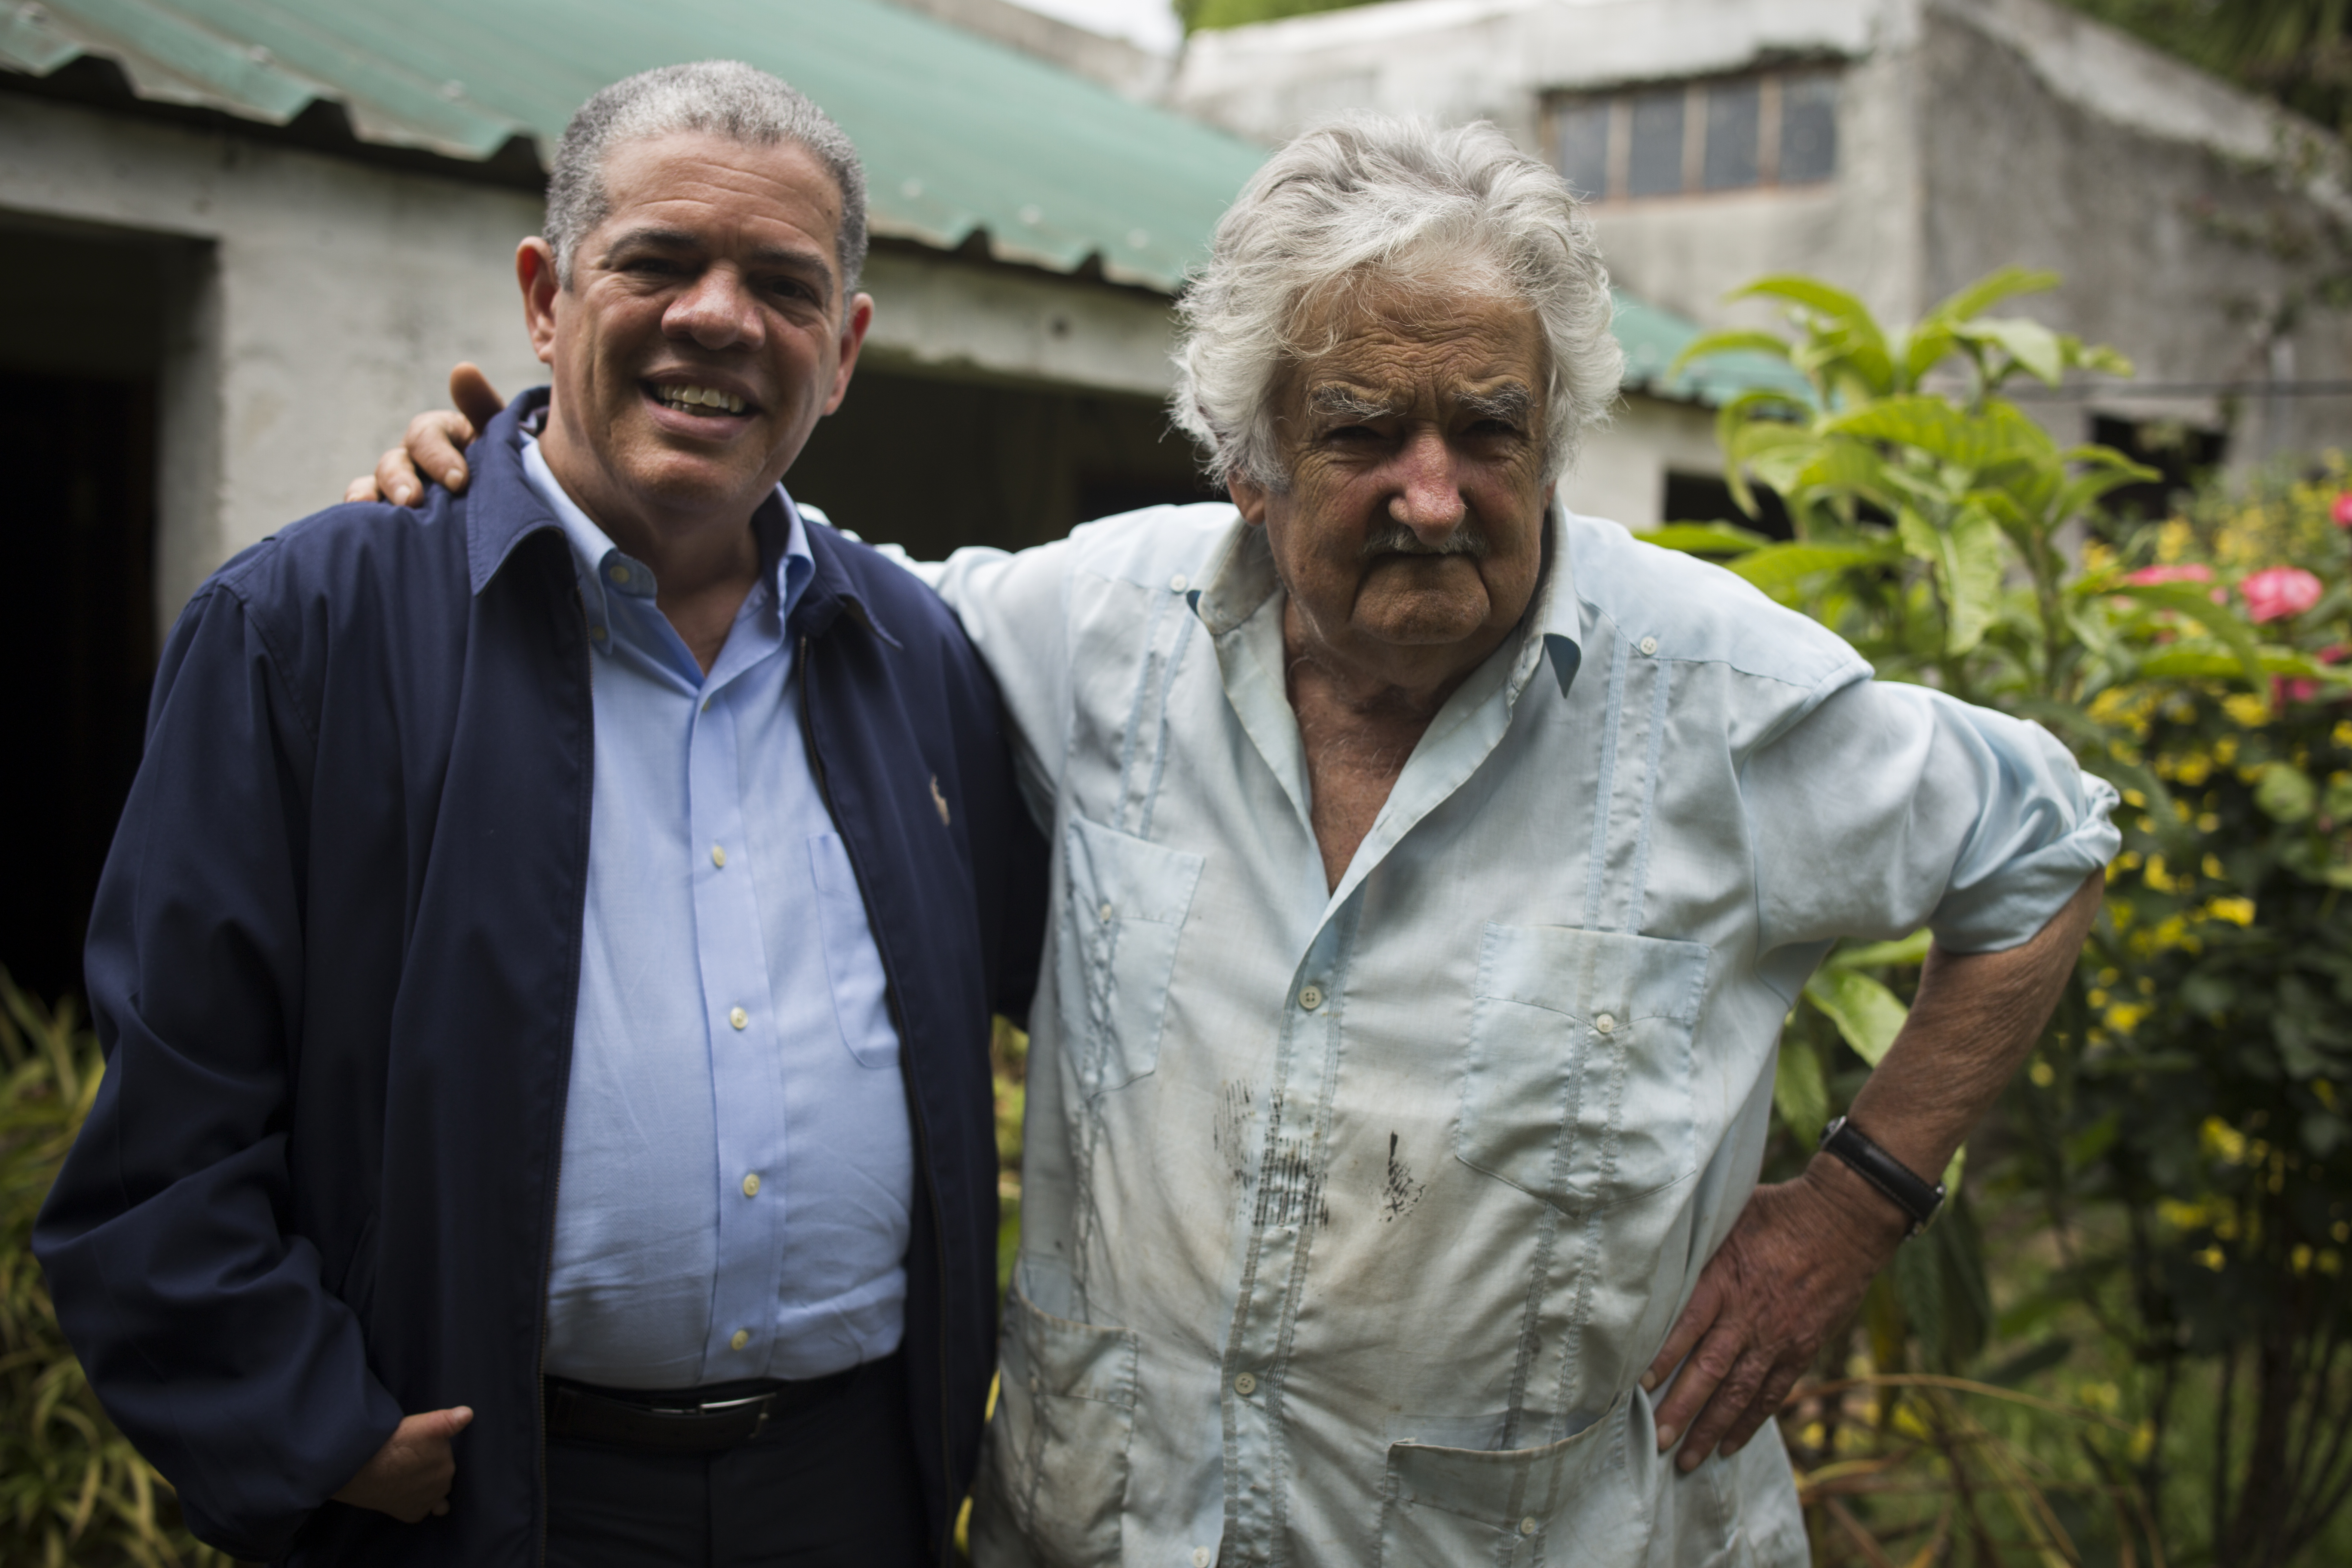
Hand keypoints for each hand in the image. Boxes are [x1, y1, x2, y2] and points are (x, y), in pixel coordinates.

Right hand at [330, 1405, 474, 1520]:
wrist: (361, 1470)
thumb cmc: (390, 1443)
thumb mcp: (423, 1423)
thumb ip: (448, 1421)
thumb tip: (468, 1414)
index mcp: (449, 1459)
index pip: (448, 1455)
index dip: (435, 1450)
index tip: (422, 1449)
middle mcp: (444, 1481)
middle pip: (442, 1473)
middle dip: (431, 1468)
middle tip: (409, 1461)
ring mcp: (430, 1500)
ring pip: (437, 1494)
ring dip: (429, 1488)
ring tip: (410, 1479)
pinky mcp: (414, 1513)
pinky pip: (423, 1510)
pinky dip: (419, 1505)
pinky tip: (407, 1495)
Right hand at [342, 364, 508, 505]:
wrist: (513, 511)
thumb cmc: (508, 469)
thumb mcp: (500, 439)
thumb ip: (483, 406)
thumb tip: (462, 369)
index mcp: (441, 436)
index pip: (427, 435)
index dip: (438, 455)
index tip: (458, 481)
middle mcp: (414, 460)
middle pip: (394, 462)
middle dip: (400, 479)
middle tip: (413, 499)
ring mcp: (400, 488)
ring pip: (375, 486)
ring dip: (370, 495)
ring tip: (373, 510)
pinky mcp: (393, 516)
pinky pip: (368, 514)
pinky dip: (359, 516)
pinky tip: (360, 522)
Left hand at [1642, 1155, 1905, 1471]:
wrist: (1845, 1221)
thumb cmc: (1778, 1212)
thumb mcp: (1729, 1216)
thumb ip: (1695, 1242)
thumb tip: (1650, 1244)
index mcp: (1725, 1278)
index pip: (1686, 1326)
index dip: (1661, 1358)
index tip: (1636, 1386)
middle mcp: (1749, 1315)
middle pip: (1709, 1370)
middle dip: (1681, 1409)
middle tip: (1655, 1440)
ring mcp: (1778, 1336)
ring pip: (1739, 1391)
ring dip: (1711, 1427)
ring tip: (1686, 1458)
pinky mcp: (1802, 1348)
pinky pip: (1773, 1392)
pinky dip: (1750, 1420)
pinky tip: (1730, 1444)